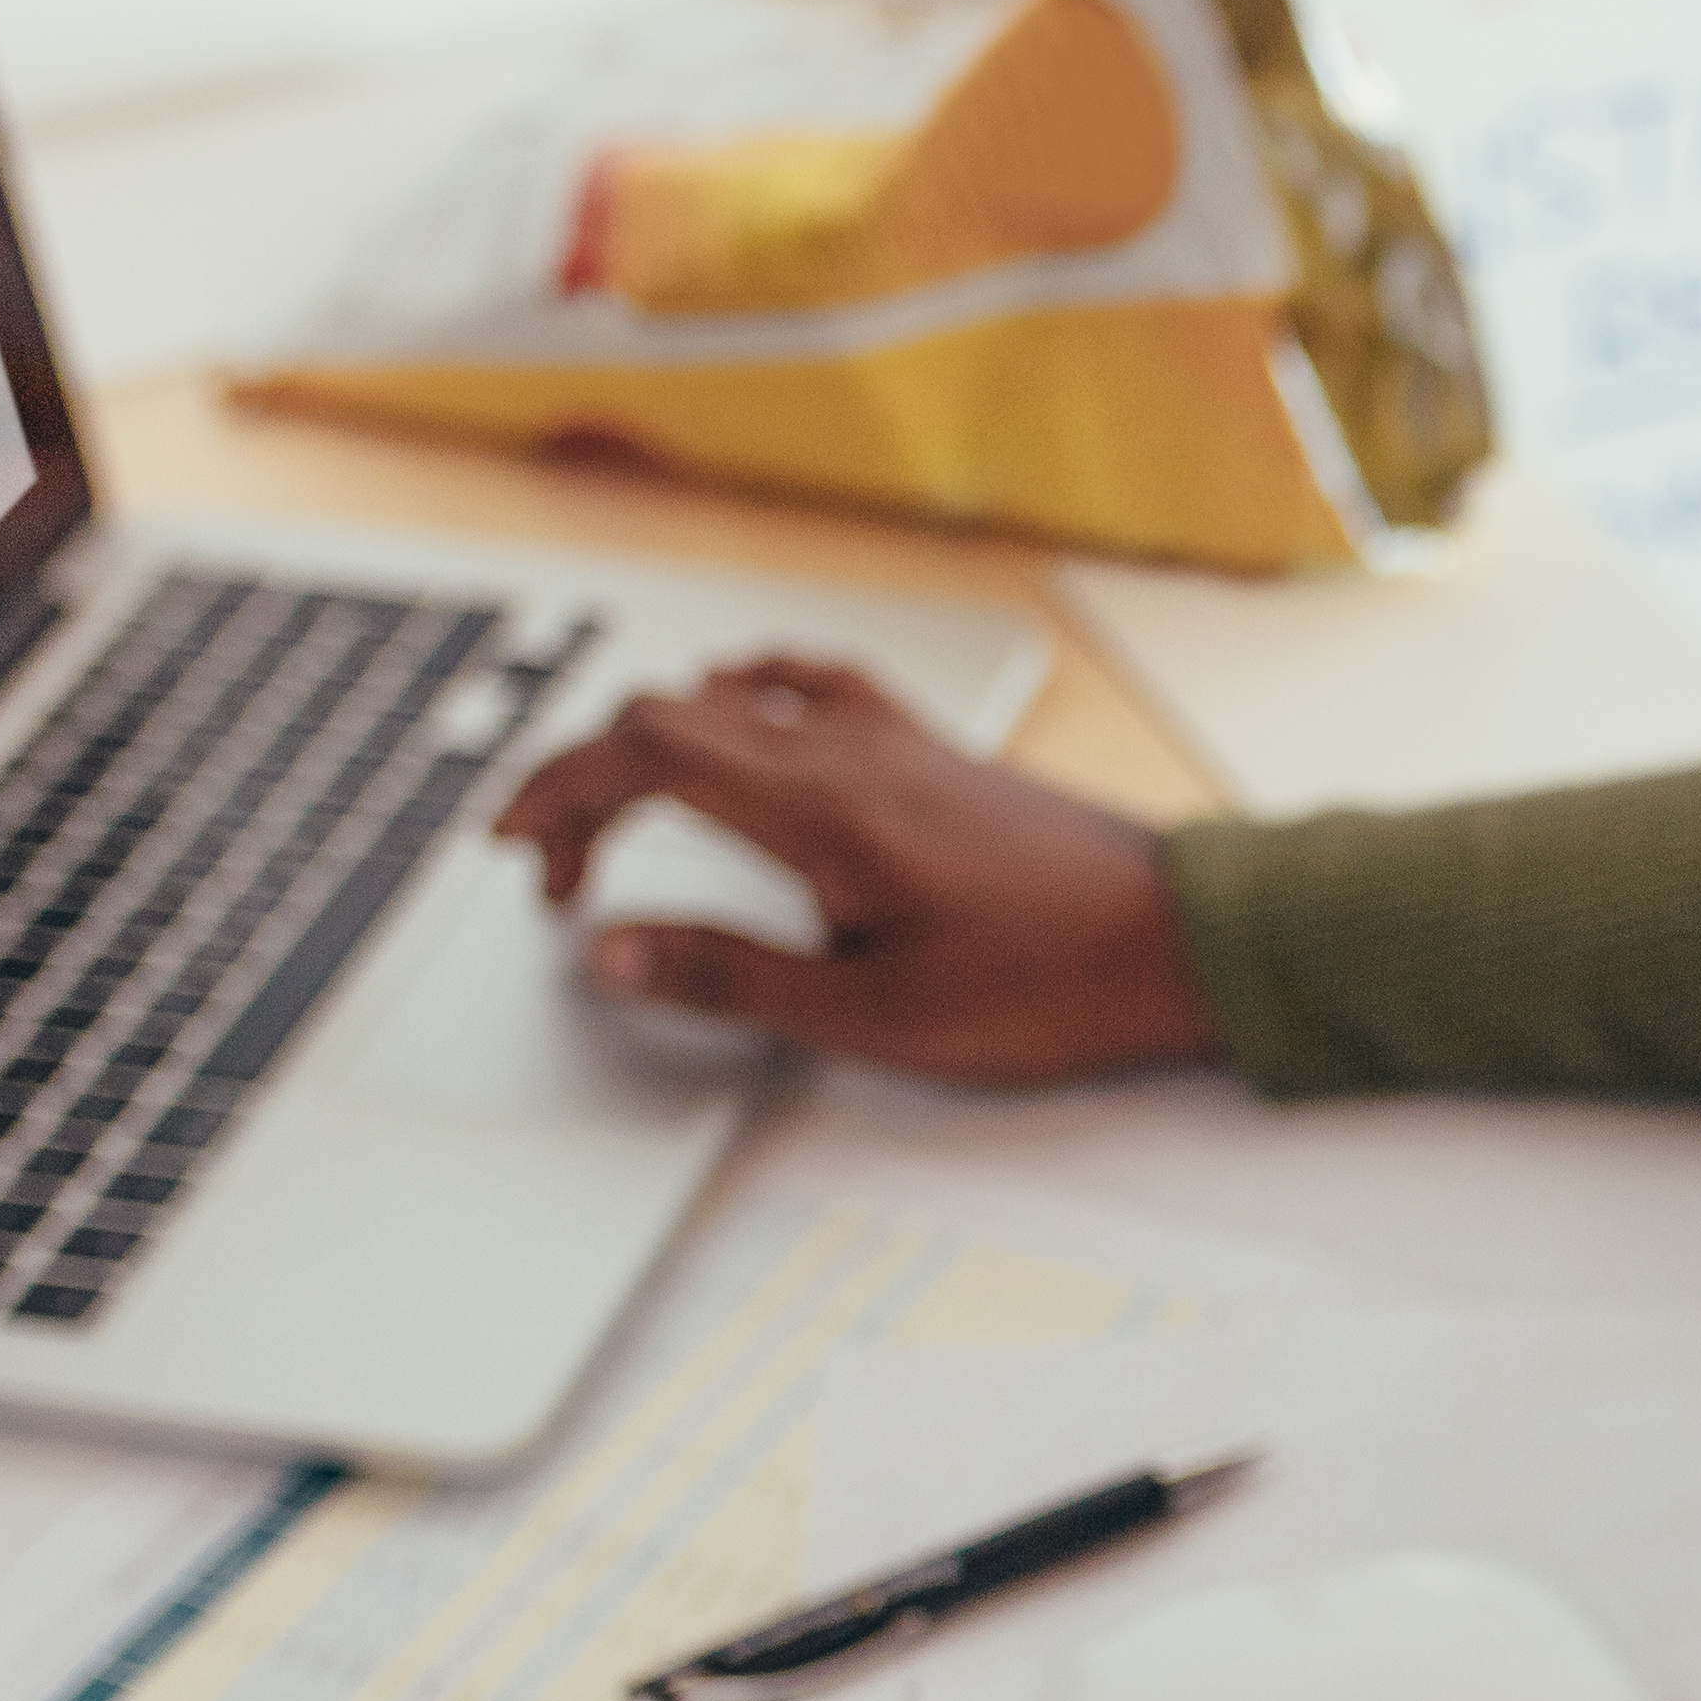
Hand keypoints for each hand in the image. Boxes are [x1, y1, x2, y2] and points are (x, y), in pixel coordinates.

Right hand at [485, 651, 1217, 1083]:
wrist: (1182, 943)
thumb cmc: (1049, 986)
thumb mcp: (873, 1014)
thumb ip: (731, 977)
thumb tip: (612, 950)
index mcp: (822, 809)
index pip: (643, 754)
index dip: (558, 791)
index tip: (519, 851)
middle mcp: (850, 750)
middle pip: (669, 717)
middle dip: (587, 782)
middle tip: (559, 871)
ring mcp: (895, 740)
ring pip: (732, 697)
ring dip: (654, 746)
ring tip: (624, 821)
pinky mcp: (931, 750)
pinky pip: (809, 685)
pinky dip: (742, 698)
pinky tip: (735, 724)